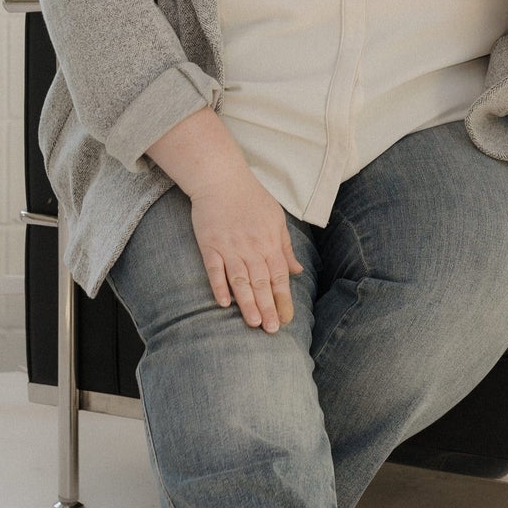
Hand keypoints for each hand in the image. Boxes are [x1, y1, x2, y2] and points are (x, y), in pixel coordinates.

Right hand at [188, 163, 302, 332]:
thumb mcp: (276, 218)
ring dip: (247, 303)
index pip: (279, 276)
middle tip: (272, 330)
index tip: (287, 318)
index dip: (283, 299)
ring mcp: (230, 247)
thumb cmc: (251, 197)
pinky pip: (215, 270)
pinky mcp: (210, 245)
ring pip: (240, 280)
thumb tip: (297, 270)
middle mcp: (252, 247)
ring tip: (254, 323)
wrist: (221, 178)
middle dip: (268, 307)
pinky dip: (219, 286)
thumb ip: (285, 247)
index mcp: (270, 242)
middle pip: (262, 282)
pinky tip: (224, 303)